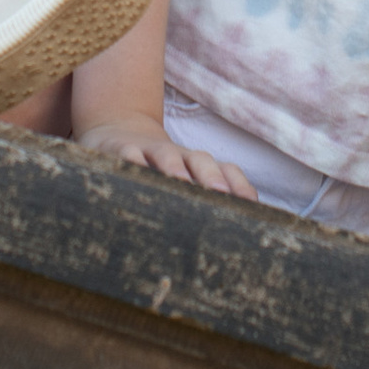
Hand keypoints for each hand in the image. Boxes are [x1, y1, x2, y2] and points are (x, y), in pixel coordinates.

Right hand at [76, 111, 260, 199]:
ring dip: (175, 167)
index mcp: (198, 166)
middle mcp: (179, 156)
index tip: (251, 206)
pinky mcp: (122, 148)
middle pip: (201, 161)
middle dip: (212, 177)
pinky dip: (132, 160)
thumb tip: (232, 237)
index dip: (240, 185)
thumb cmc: (156, 170)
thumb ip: (202, 201)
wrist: (117, 131)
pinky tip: (134, 172)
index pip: (226, 170)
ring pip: (167, 155)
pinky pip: (129, 153)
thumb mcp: (180, 181)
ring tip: (180, 183)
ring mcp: (150, 150)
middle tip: (221, 195)